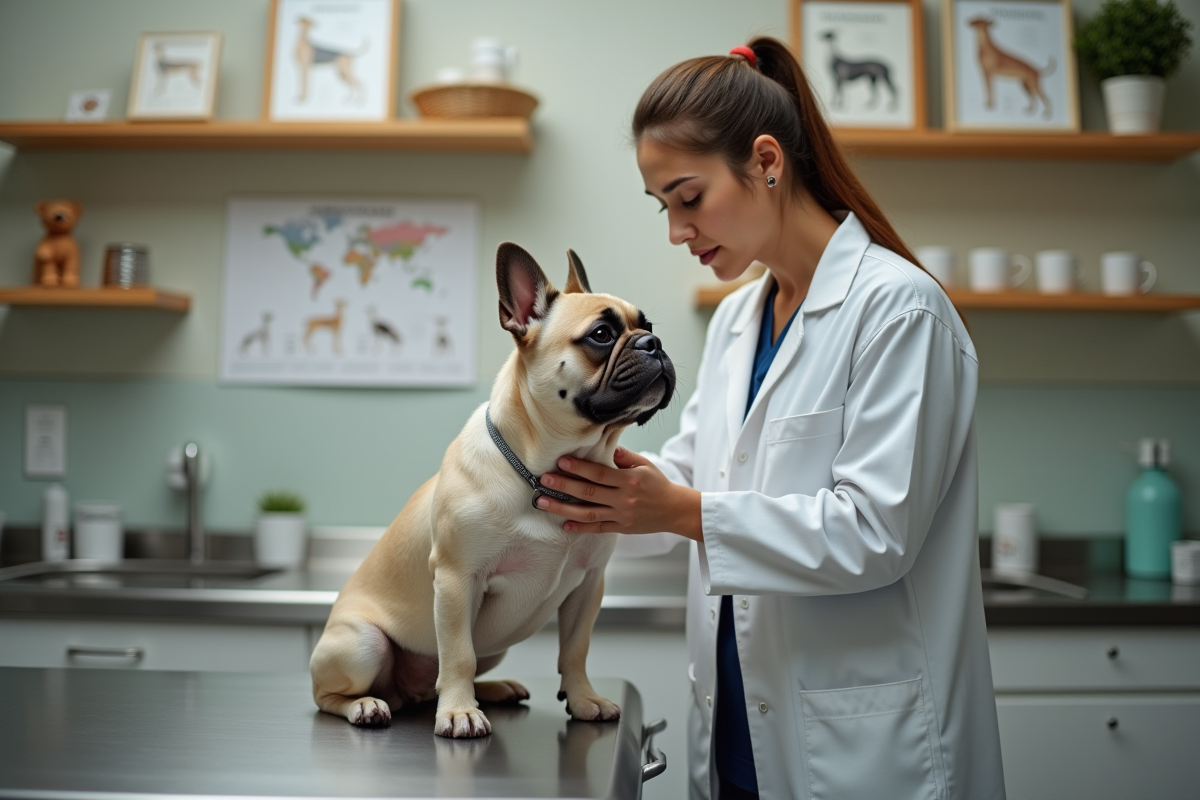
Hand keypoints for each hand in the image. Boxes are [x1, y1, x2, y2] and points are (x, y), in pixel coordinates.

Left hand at [535, 447, 701, 540]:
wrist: (675, 510)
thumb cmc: (657, 484)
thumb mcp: (644, 464)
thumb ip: (623, 456)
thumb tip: (603, 446)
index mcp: (630, 480)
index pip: (600, 473)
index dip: (580, 468)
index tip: (561, 461)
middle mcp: (624, 499)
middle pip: (589, 493)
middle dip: (564, 486)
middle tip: (544, 480)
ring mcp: (622, 515)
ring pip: (588, 513)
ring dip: (563, 508)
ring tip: (544, 503)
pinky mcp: (621, 528)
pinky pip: (598, 528)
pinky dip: (581, 527)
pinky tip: (564, 525)